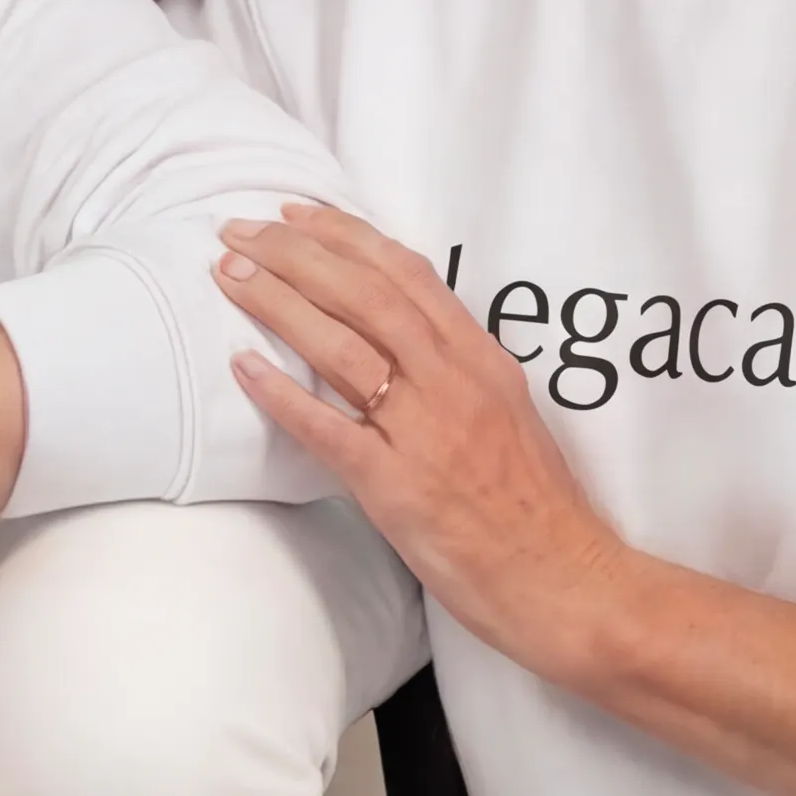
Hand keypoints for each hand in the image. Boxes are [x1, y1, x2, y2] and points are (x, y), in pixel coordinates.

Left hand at [214, 206, 625, 673]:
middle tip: (238, 232)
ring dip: (277, 304)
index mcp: (482, 359)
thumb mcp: (509, 412)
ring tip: (230, 278)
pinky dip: (280, 394)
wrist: (565, 580)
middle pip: (363, 293)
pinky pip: (328, 429)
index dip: (344, 235)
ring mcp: (425, 432)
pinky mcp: (397, 487)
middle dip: (294, 253)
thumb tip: (404, 337)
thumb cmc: (537, 508)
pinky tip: (243, 367)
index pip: (406, 273)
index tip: (296, 214)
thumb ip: (458, 369)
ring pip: (340, 346)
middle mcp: (453, 382)